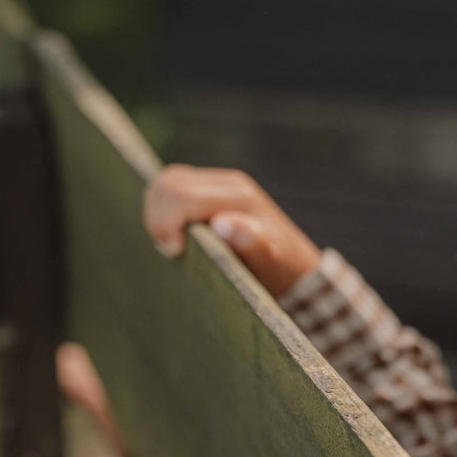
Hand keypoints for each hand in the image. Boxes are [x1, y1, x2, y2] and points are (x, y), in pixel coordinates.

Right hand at [143, 165, 322, 296]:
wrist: (299, 270)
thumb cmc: (282, 273)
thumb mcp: (270, 265)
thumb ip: (250, 242)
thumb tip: (222, 223)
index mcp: (238, 198)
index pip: (179, 194)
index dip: (165, 223)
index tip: (175, 253)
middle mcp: (229, 183)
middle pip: (168, 182)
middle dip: (158, 217)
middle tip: (172, 251)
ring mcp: (221, 184)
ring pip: (168, 182)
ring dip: (159, 213)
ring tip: (175, 244)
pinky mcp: (214, 192)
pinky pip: (176, 190)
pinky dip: (166, 211)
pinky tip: (179, 235)